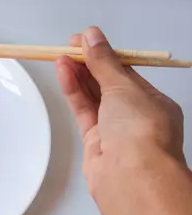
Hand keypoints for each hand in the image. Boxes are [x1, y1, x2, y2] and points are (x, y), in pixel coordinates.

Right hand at [55, 26, 184, 197]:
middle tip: (67, 45)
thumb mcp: (124, 87)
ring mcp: (114, 130)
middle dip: (89, 64)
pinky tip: (63, 73)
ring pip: (93, 97)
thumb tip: (91, 36)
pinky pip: (83, 111)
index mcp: (154, 101)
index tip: (84, 39)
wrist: (132, 178)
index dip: (105, 54)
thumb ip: (103, 62)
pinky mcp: (94, 143)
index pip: (126, 72)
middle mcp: (135, 116)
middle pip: (108, 84)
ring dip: (78, 76)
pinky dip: (73, 92)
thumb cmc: (139, 128)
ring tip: (59, 56)